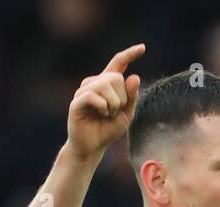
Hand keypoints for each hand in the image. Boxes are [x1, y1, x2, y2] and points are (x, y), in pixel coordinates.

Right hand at [67, 44, 145, 160]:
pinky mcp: (77, 101)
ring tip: (108, 115)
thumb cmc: (107, 130)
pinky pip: (93, 95)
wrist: (92, 147)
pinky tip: (101, 114)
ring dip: (113, 104)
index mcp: (107, 84)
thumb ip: (132, 97)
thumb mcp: (126, 114)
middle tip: (115, 111)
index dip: (130, 55)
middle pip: (116, 77)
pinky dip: (103, 106)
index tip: (143, 48)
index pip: (118, 63)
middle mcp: (94, 83)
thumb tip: (134, 76)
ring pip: (105, 85)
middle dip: (122, 97)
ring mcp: (84, 90)